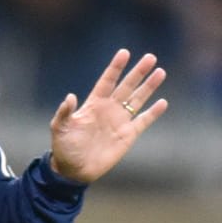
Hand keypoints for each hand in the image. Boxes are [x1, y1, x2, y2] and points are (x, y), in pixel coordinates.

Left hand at [49, 49, 167, 182]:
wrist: (74, 169)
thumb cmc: (64, 147)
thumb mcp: (59, 128)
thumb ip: (65, 112)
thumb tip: (70, 97)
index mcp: (94, 103)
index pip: (107, 81)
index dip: (116, 67)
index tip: (125, 53)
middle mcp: (109, 109)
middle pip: (127, 86)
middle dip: (138, 72)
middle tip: (151, 57)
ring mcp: (120, 121)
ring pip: (138, 99)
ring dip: (149, 86)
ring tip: (160, 72)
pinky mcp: (127, 135)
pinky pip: (143, 121)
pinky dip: (153, 113)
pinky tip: (163, 102)